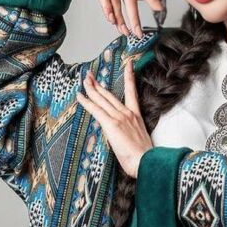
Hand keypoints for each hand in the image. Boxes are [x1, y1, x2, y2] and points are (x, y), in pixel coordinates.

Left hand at [75, 58, 152, 177]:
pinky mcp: (111, 124)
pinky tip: (79, 96)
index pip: (132, 92)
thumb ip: (130, 131)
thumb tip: (122, 134)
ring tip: (84, 80)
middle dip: (98, 84)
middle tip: (90, 75)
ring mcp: (119, 117)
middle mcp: (128, 113)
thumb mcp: (139, 139)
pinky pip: (96, 110)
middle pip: (110, 95)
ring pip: (102, 100)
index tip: (128, 65)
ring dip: (91, 89)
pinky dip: (86, 102)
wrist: (146, 161)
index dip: (129, 77)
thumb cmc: (144, 156)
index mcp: (136, 115)